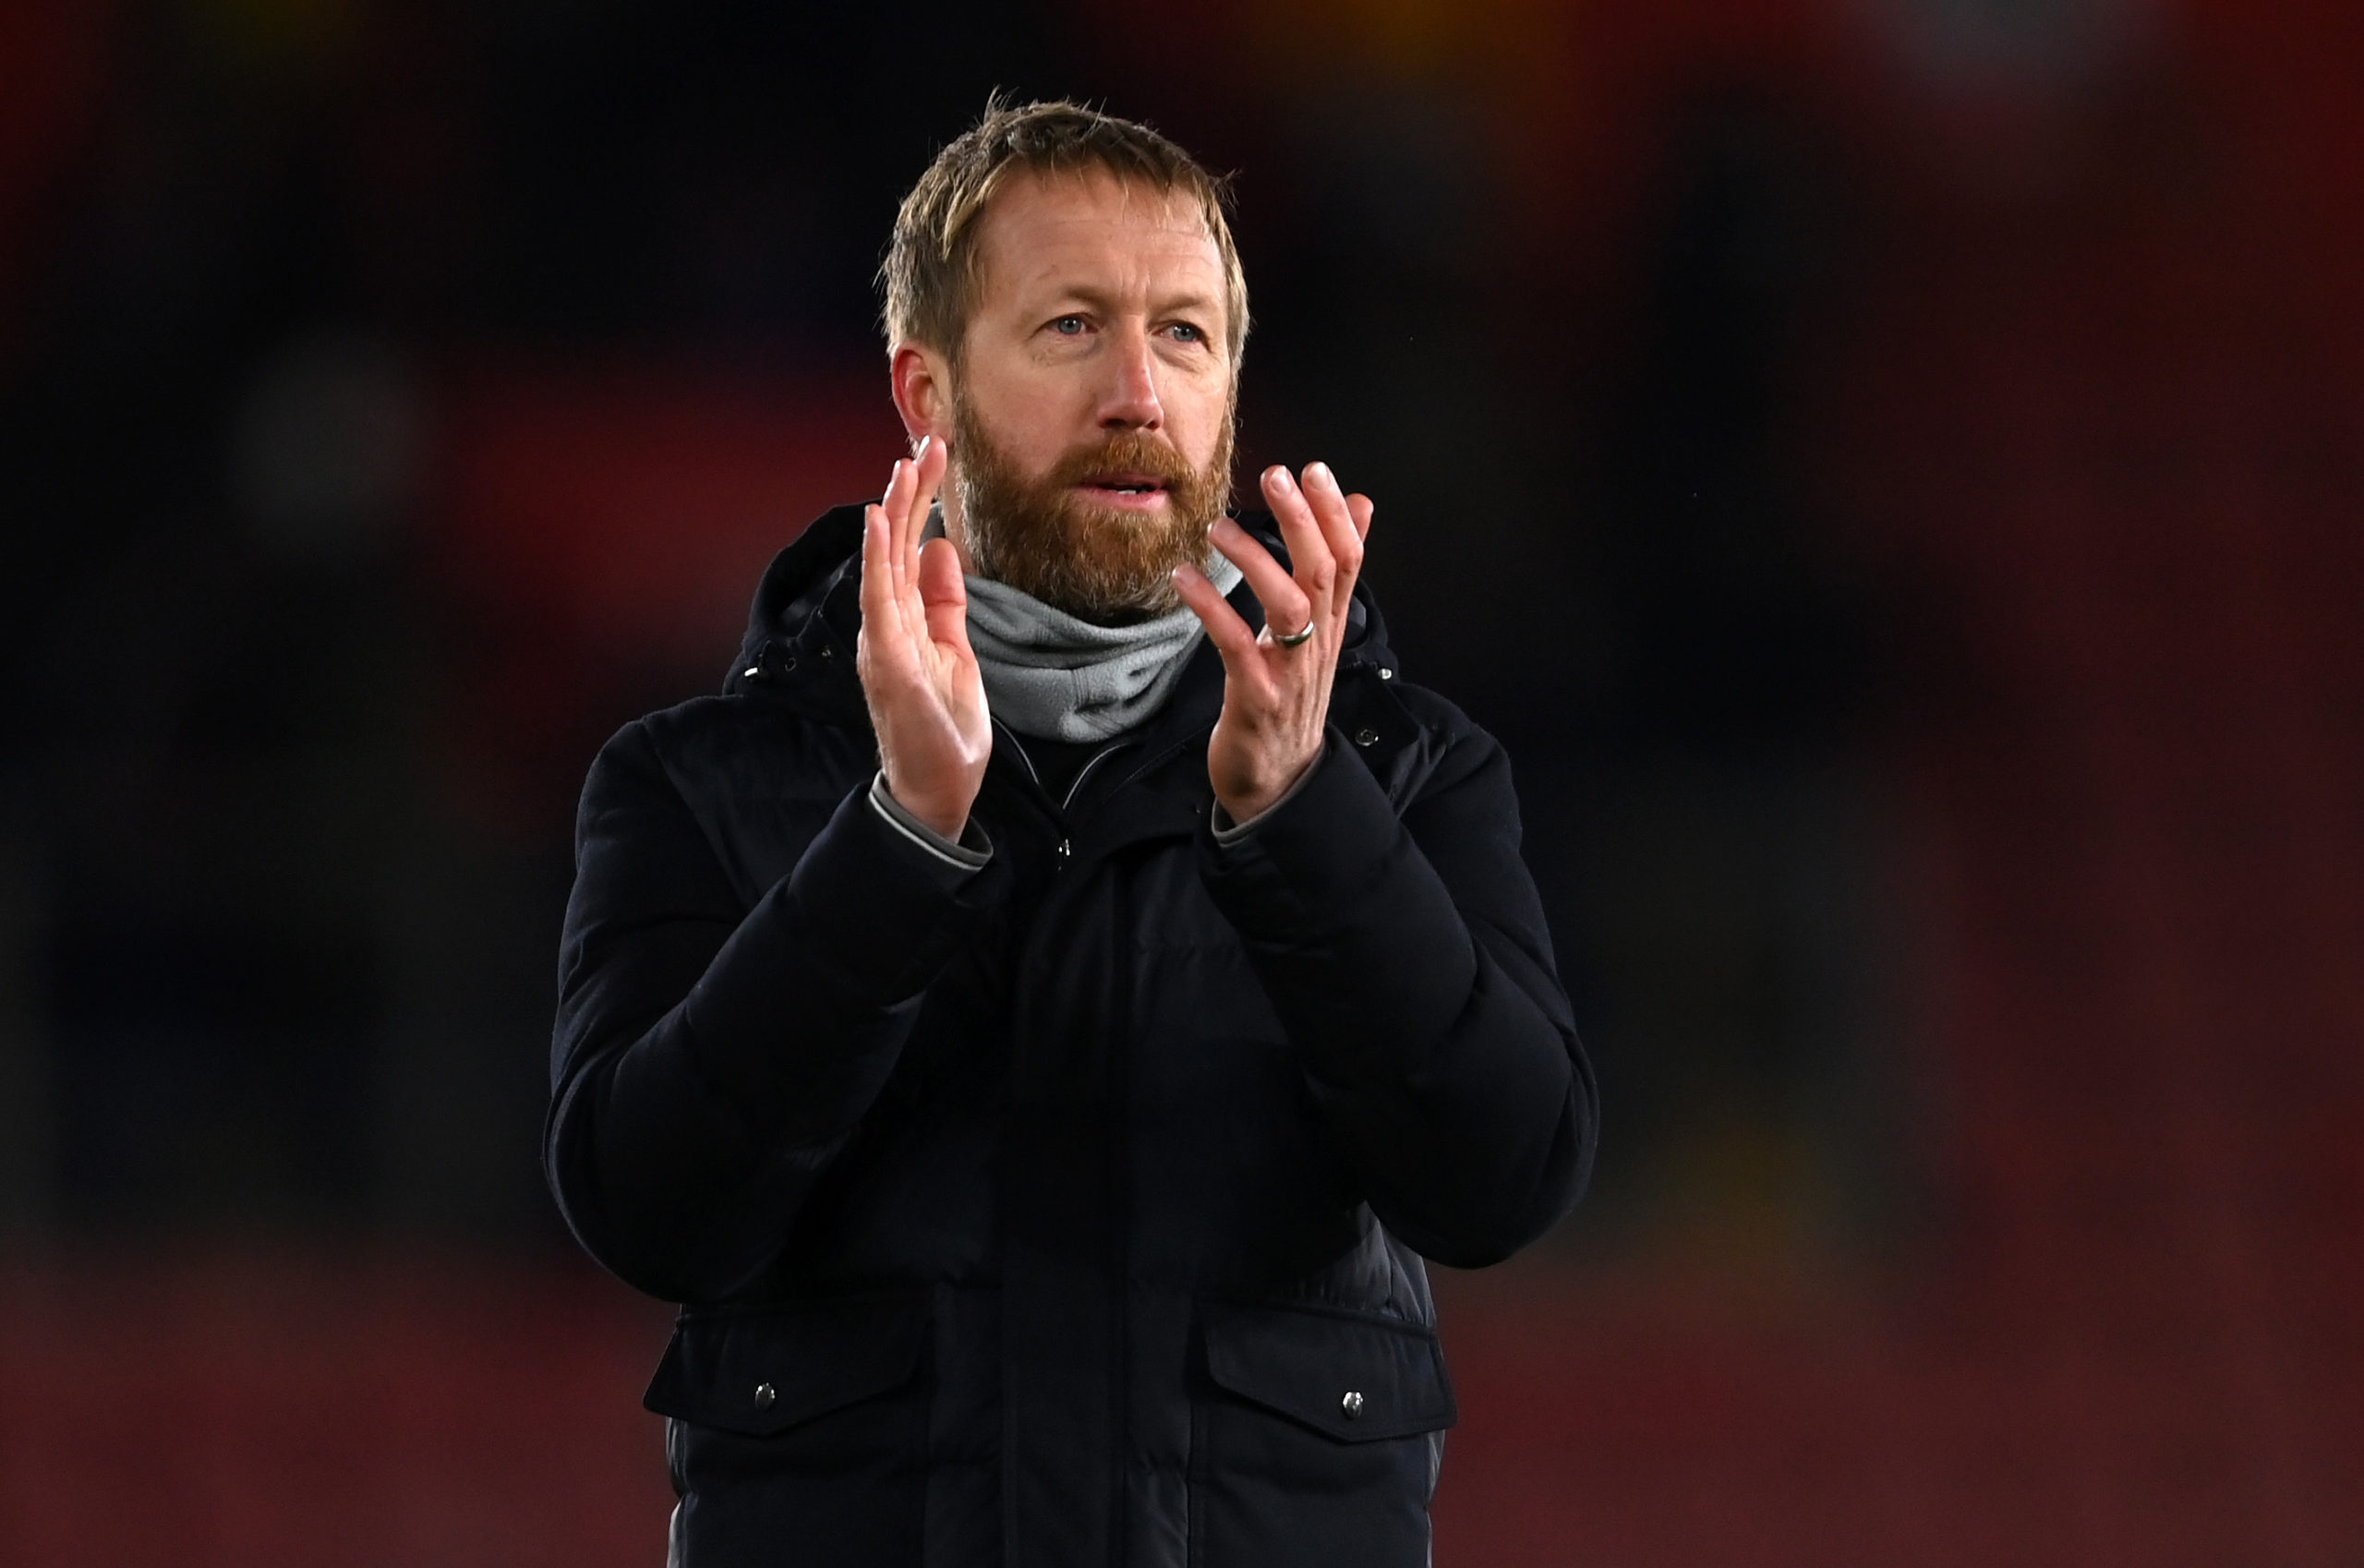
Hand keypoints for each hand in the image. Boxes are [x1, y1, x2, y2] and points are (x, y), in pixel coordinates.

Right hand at [857, 437, 990, 839]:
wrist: (939, 788)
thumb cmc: (943, 726)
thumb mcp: (954, 650)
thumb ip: (945, 601)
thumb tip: (943, 547)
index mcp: (904, 619)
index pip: (909, 547)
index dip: (920, 500)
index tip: (937, 456)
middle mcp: (886, 623)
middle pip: (894, 544)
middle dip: (910, 491)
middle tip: (928, 441)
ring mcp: (883, 640)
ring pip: (884, 561)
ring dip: (893, 511)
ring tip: (905, 465)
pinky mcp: (888, 660)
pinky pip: (878, 600)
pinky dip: (876, 558)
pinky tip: (878, 520)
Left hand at [1171, 462, 1374, 822]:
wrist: (1278, 782)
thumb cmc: (1289, 701)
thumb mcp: (1319, 635)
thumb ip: (1335, 573)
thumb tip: (1362, 506)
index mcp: (1332, 626)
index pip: (1348, 560)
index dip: (1335, 514)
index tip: (1314, 470)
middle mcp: (1318, 645)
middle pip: (1322, 572)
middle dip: (1303, 519)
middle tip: (1276, 476)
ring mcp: (1290, 672)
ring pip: (1289, 603)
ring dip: (1255, 558)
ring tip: (1219, 527)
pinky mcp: (1255, 697)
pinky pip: (1235, 643)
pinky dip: (1210, 606)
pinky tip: (1183, 578)